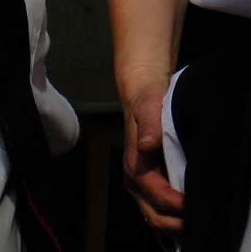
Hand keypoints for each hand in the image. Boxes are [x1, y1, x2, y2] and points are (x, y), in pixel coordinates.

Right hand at [121, 79, 183, 246]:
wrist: (140, 100)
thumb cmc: (147, 105)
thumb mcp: (148, 109)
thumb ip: (148, 126)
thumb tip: (147, 145)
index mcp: (135, 166)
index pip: (158, 195)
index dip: (179, 206)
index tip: (198, 206)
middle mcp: (135, 182)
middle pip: (154, 216)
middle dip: (178, 226)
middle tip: (203, 227)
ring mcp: (140, 189)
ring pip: (154, 220)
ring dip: (173, 232)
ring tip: (196, 237)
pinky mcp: (147, 191)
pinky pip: (154, 216)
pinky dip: (165, 233)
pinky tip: (178, 243)